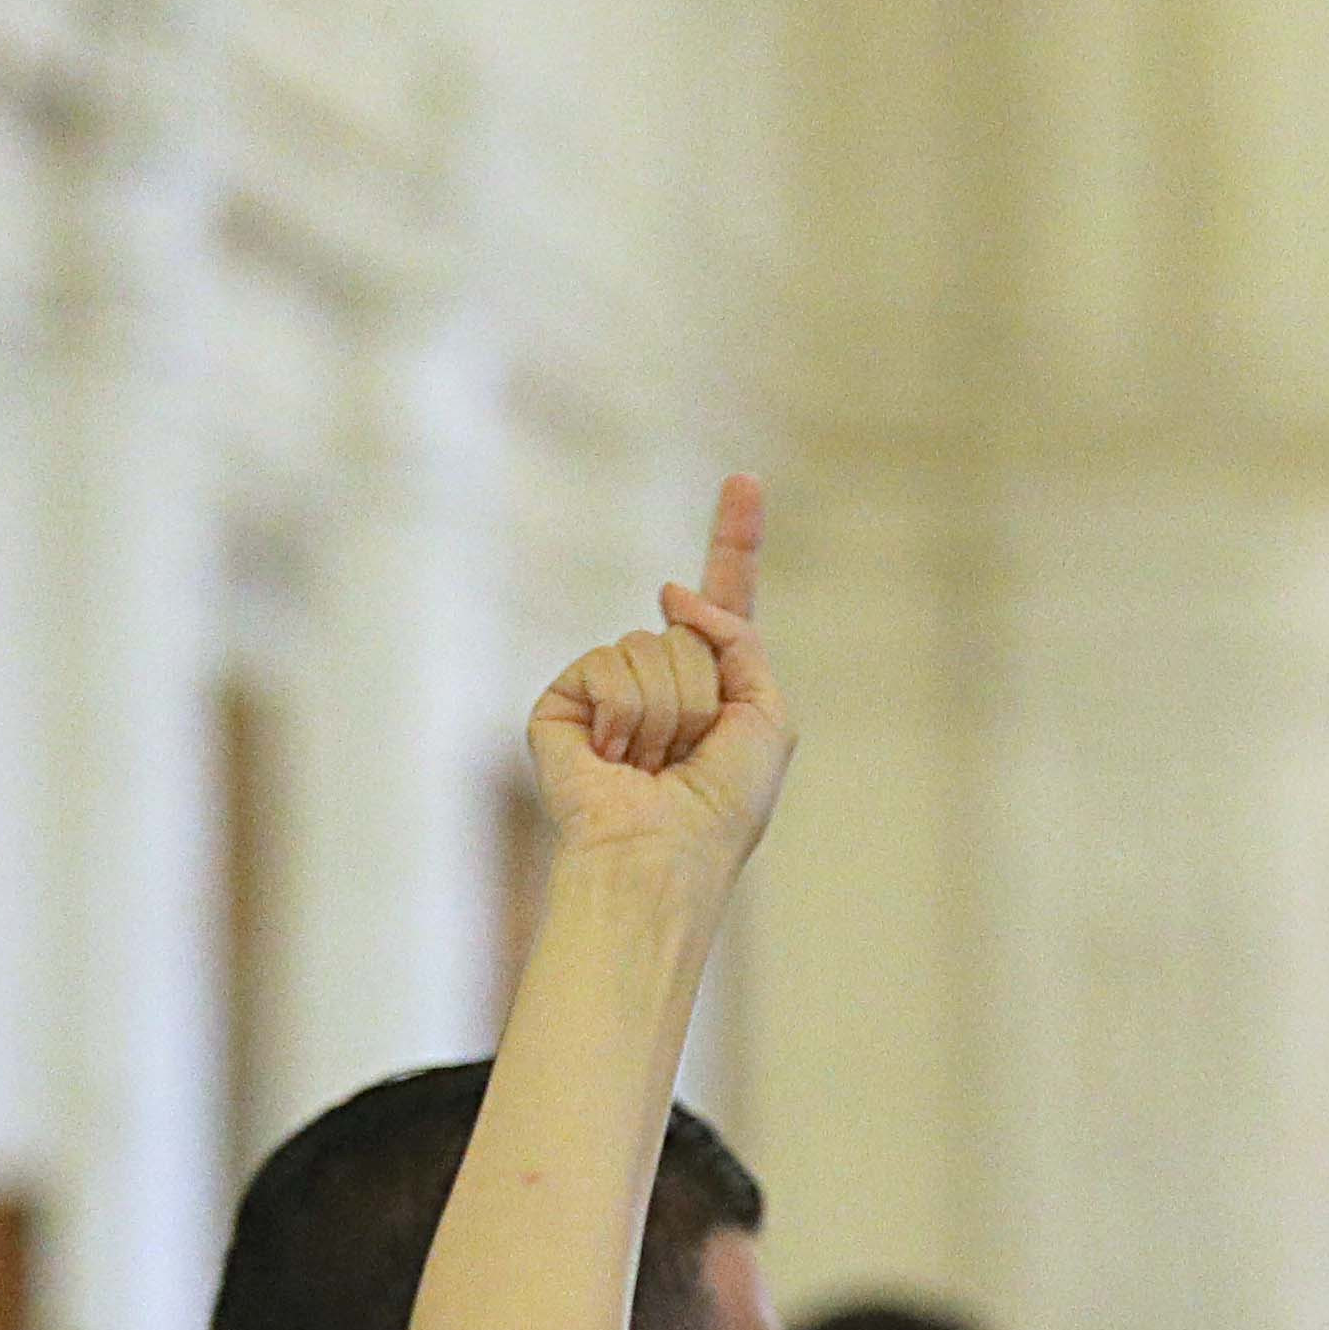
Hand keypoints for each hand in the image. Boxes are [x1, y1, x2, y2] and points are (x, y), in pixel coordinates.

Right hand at [526, 478, 790, 878]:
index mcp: (714, 682)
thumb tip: (670, 590)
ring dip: (666, 710)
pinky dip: (621, 713)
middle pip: (688, 630)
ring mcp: (606, 685)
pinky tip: (614, 757)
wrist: (662, 851)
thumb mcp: (767, 715)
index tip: (747, 478)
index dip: (736, 538)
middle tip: (689, 752)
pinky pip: (603, 663)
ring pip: (648, 645)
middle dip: (701, 691)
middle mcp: (659, 677)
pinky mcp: (562, 699)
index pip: (724, 597)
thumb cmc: (722, 803)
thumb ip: (740, 638)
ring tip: (652, 762)